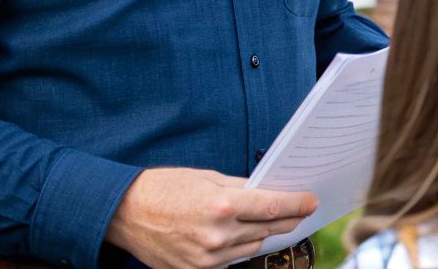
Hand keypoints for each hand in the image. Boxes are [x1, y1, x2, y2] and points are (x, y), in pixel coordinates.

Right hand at [104, 166, 317, 268]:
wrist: (125, 213)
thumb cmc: (165, 188)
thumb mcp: (207, 177)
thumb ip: (241, 188)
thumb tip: (269, 192)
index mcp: (221, 205)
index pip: (273, 208)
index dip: (297, 204)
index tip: (312, 201)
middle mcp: (217, 235)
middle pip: (267, 230)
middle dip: (288, 219)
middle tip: (302, 211)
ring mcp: (207, 258)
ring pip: (252, 248)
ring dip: (264, 235)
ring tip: (275, 222)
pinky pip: (231, 261)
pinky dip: (240, 248)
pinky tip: (243, 236)